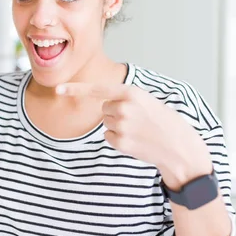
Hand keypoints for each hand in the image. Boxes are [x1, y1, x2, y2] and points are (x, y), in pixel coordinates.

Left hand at [56, 82, 212, 189]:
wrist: (178, 146)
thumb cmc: (163, 121)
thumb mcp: (146, 100)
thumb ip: (124, 98)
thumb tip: (103, 105)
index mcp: (131, 92)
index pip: (97, 89)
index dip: (75, 89)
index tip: (57, 89)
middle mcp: (123, 107)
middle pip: (104, 108)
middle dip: (116, 113)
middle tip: (138, 119)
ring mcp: (121, 125)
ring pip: (106, 123)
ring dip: (118, 127)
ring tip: (139, 130)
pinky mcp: (121, 142)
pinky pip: (109, 137)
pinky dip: (119, 140)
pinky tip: (136, 140)